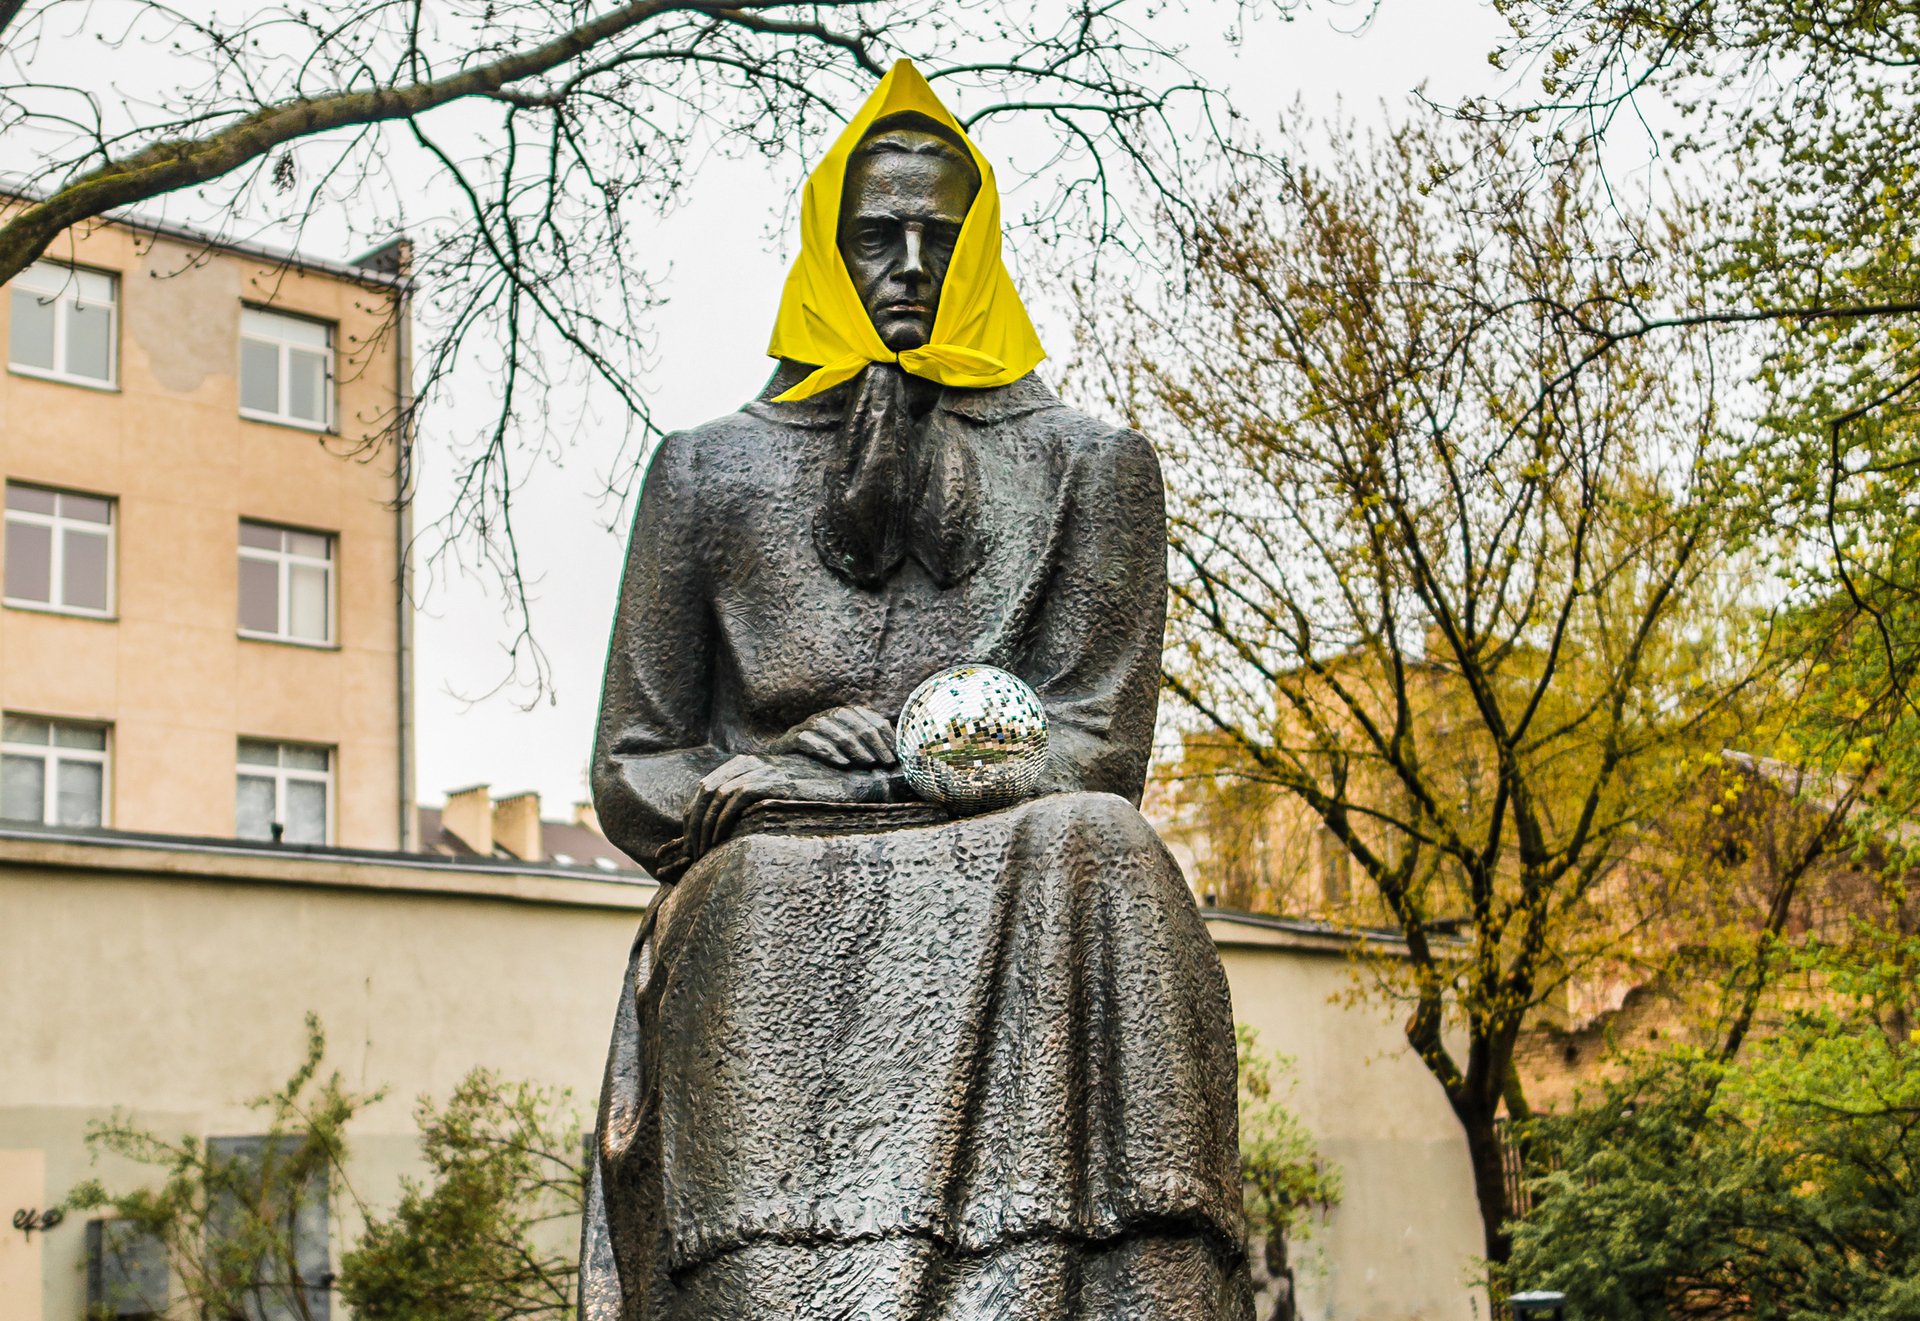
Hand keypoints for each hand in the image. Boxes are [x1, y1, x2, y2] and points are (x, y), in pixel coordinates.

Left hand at [684, 753, 882, 858]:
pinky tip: (720, 842)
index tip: (692, 841)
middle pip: (706, 790)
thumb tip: (728, 831)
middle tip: (693, 853)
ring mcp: (762, 769)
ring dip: (704, 827)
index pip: (706, 787)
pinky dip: (721, 821)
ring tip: (704, 854)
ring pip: (716, 795)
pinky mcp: (772, 780)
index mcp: (749, 764)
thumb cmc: (816, 797)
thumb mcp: (779, 798)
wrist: (849, 784)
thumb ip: (755, 805)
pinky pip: (734, 798)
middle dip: (694, 824)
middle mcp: (752, 763)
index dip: (693, 815)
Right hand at [770, 705, 897, 768]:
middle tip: (885, 761)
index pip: (868, 716)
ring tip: (867, 762)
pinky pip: (807, 739)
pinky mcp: (791, 739)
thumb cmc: (825, 763)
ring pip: (830, 726)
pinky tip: (842, 763)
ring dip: (852, 745)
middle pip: (850, 719)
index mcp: (843, 716)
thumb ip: (873, 751)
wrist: (782, 768)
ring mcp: (806, 726)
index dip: (885, 734)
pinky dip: (826, 750)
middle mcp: (825, 717)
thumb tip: (901, 758)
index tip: (898, 754)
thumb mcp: (852, 756)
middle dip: (872, 740)